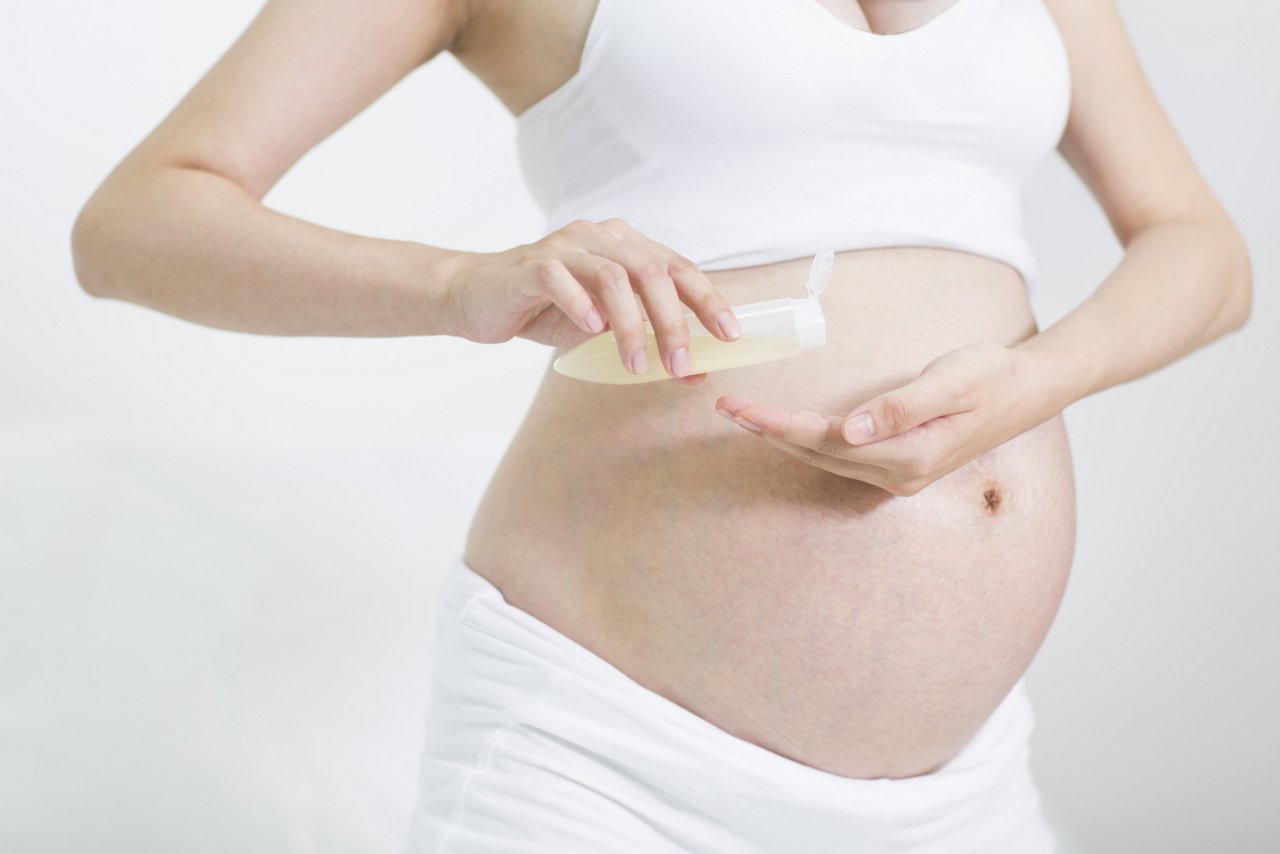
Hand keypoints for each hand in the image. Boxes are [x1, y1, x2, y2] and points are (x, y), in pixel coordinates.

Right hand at [444, 218, 741, 384]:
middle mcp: (599, 236)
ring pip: (613, 278)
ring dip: (631, 327)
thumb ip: (646, 339)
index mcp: (624, 245)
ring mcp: (564, 246)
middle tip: (681, 365)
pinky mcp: (531, 264)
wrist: (476, 298)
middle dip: (674, 322)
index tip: (729, 335)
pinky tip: (591, 331)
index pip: (678, 267)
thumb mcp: (603, 328)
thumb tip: (696, 370)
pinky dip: (581, 305)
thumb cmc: (546, 310)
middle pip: (651, 271)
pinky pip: (562, 279)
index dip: (707, 299)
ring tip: (637, 366)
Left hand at [714, 342, 1057, 495]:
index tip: (741, 409)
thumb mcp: (951, 381)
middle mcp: (899, 476)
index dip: (779, 425)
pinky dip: (809, 443)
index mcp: (909, 455)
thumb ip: (900, 407)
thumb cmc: (991, 377)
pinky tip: (785, 431)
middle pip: (818, 454)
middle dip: (769, 432)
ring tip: (744, 417)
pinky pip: (842, 459)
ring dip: (784, 439)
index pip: (826, 441)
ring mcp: (899, 477)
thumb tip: (850, 430)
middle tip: (727, 409)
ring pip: (826, 459)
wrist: (1029, 391)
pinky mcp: (899, 467)